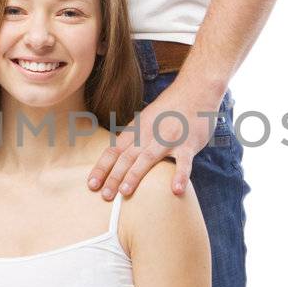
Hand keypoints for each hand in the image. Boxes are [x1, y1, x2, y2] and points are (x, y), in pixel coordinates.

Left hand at [87, 78, 223, 199]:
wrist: (196, 91)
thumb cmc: (169, 110)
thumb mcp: (145, 120)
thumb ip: (133, 138)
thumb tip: (117, 159)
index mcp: (136, 129)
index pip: (114, 150)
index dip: (102, 168)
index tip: (91, 184)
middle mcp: (149, 134)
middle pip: (127, 157)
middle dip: (114, 177)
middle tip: (105, 196)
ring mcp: (168, 139)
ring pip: (148, 158)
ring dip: (135, 175)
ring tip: (124, 192)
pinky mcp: (188, 144)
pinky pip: (184, 162)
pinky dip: (180, 176)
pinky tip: (176, 190)